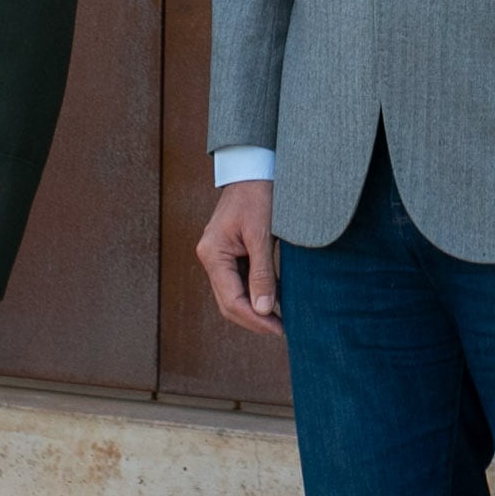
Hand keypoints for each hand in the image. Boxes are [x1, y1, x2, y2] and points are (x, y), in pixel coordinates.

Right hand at [198, 180, 282, 336]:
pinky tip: (277, 300)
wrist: (254, 164)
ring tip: (282, 320)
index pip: (231, 300)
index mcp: (212, 254)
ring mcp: (219, 254)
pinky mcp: (231, 250)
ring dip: (256, 308)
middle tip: (283, 330)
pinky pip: (241, 279)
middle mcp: (211, 257)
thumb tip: (263, 310)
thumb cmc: (258, 194)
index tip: (280, 330)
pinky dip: (257, 292)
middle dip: (254, 319)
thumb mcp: (262, 234)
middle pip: (229, 302)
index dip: (255, 320)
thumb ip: (262, 273)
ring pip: (234, 293)